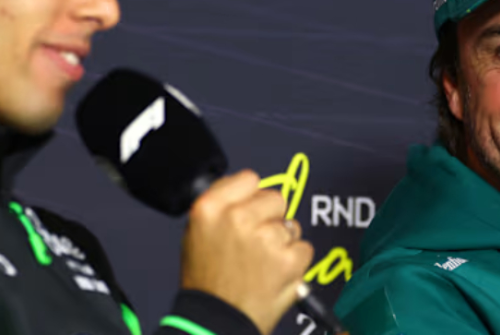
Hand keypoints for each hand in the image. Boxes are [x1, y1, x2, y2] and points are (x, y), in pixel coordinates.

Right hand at [180, 170, 313, 334]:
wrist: (215, 322)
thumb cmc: (206, 283)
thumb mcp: (196, 233)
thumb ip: (221, 205)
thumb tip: (245, 190)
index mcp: (210, 208)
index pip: (249, 179)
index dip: (252, 195)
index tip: (251, 208)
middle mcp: (238, 218)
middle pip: (276, 198)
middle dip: (271, 217)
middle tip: (256, 241)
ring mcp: (265, 238)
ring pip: (291, 225)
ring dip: (283, 241)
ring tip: (262, 263)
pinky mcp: (288, 260)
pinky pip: (303, 248)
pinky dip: (294, 262)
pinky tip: (275, 274)